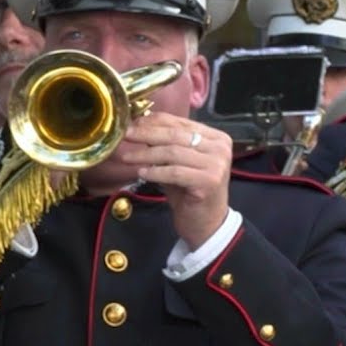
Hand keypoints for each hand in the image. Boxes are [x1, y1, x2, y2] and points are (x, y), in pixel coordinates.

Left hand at [119, 112, 231, 249]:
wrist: (207, 224)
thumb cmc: (190, 192)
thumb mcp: (177, 163)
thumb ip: (165, 144)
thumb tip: (138, 126)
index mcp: (215, 137)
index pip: (180, 122)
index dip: (153, 121)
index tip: (132, 123)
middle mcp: (220, 147)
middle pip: (175, 134)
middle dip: (146, 134)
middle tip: (125, 135)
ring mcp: (217, 164)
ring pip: (173, 152)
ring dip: (146, 154)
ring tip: (127, 158)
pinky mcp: (209, 181)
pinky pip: (175, 172)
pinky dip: (155, 172)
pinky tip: (141, 173)